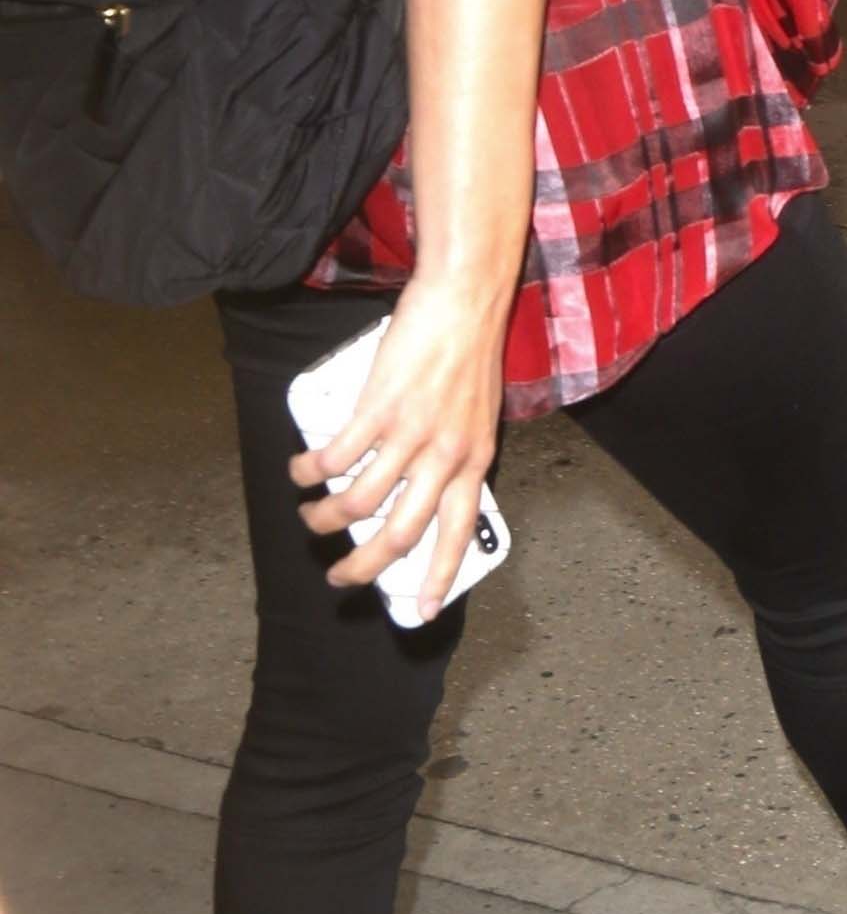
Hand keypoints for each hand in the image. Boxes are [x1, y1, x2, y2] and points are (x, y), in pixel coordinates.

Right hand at [290, 274, 509, 621]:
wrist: (463, 302)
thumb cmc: (470, 353)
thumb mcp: (480, 416)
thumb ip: (458, 453)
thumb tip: (428, 486)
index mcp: (474, 461)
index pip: (457, 533)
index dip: (437, 577)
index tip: (421, 612)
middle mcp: (445, 456)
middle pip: (400, 534)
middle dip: (363, 567)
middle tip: (339, 578)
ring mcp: (410, 433)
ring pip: (359, 501)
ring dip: (326, 519)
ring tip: (311, 516)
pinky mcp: (378, 408)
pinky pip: (335, 456)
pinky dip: (310, 472)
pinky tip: (300, 472)